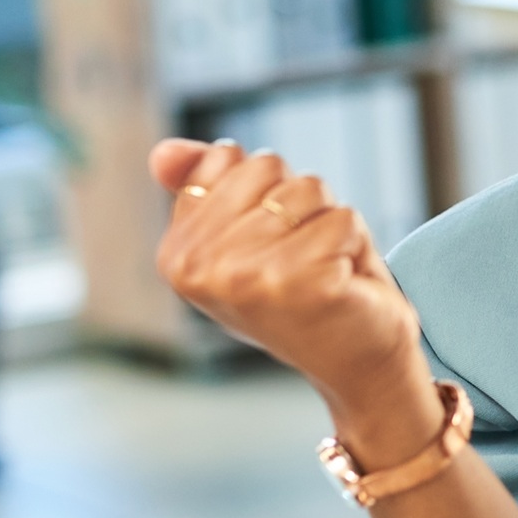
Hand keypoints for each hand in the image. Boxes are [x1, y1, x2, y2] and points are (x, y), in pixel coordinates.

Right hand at [149, 138, 443, 461]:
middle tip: (303, 258)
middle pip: (268, 165)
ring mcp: (249, 277)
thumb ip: (205, 187)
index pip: (227, 157)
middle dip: (299, 204)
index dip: (265, 189)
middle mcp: (202, 268)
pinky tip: (343, 285)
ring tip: (323, 270)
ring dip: (329, 224)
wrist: (357, 364)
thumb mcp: (245, 236)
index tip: (269, 241)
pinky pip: (345, 219)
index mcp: (178, 253)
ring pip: (309, 189)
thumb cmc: (305, 293)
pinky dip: (356, 246)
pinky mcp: (304, 284)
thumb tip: (160, 152)